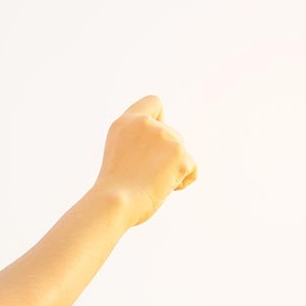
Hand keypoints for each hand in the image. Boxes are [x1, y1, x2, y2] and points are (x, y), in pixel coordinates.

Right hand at [91, 94, 197, 228]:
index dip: (158, 120)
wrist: (114, 203)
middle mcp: (148, 125)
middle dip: (165, 154)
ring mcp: (166, 138)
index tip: (149, 141)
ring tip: (151, 183)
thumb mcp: (119, 152)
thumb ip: (138, 141)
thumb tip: (164, 150)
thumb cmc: (113, 188)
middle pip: (171, 134)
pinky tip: (165, 189)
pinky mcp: (181, 155)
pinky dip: (182, 180)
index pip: (153, 103)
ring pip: (181, 151)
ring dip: (172, 168)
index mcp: (127, 122)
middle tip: (143, 174)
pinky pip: (192, 168)